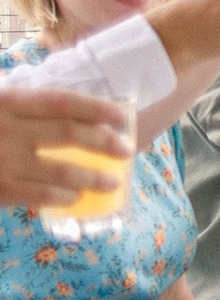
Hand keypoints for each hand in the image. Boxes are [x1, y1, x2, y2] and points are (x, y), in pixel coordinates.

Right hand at [0, 88, 131, 209]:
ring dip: (94, 178)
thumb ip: (26, 109)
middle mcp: (7, 130)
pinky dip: (65, 196)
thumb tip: (77, 114)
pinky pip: (43, 195)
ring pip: (62, 170)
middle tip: (126, 151)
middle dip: (105, 143)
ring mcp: (4, 161)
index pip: (62, 102)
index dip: (97, 109)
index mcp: (9, 102)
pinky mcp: (1, 189)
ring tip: (113, 182)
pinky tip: (76, 197)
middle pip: (69, 133)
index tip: (122, 118)